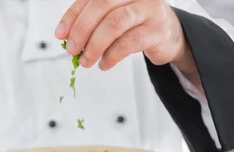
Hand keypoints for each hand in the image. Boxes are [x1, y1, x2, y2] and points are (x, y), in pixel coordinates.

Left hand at [55, 0, 187, 70]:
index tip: (61, 34)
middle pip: (102, 6)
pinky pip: (128, 43)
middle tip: (72, 49)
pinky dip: (112, 56)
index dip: (73, 16)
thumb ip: (94, 22)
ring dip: (95, 45)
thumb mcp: (115, 16)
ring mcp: (149, 10)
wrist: (171, 34)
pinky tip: (104, 63)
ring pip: (114, 24)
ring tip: (87, 60)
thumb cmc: (138, 24)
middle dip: (82, 30)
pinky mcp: (157, 31)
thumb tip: (69, 38)